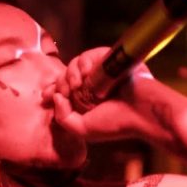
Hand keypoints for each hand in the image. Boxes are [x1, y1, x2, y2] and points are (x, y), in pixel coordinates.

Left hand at [44, 47, 166, 142]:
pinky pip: (88, 56)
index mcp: (88, 101)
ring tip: (78, 85)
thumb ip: (63, 118)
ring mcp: (101, 71)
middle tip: (66, 92)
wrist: (143, 112)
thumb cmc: (117, 124)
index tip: (44, 97)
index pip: (64, 91)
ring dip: (71, 74)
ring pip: (74, 65)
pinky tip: (85, 74)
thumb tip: (55, 96)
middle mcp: (94, 85)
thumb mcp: (83, 129)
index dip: (52, 90)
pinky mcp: (109, 60)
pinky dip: (82, 63)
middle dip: (60, 83)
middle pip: (66, 76)